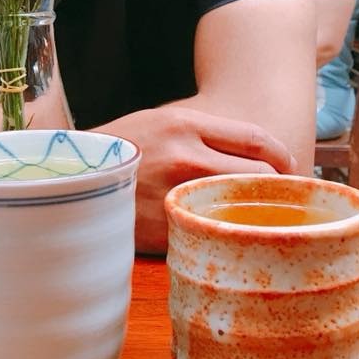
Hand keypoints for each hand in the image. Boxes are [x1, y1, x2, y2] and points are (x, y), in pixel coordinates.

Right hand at [95, 104, 297, 255]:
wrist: (71, 176)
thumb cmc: (121, 148)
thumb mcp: (159, 123)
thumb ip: (204, 134)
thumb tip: (255, 152)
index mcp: (185, 124)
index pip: (256, 139)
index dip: (281, 155)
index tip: (288, 166)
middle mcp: (185, 155)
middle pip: (258, 175)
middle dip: (275, 188)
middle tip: (280, 198)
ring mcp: (175, 193)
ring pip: (241, 206)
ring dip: (255, 213)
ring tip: (258, 218)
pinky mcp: (165, 226)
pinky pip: (212, 231)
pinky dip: (224, 233)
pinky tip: (226, 235)